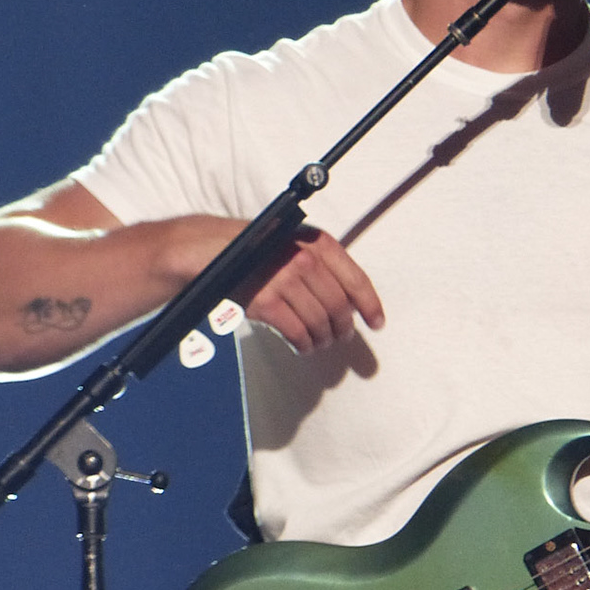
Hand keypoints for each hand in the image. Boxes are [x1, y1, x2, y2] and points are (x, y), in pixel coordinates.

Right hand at [239, 226, 384, 353]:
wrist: (212, 251)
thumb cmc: (260, 251)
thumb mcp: (298, 245)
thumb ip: (325, 267)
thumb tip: (353, 304)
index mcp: (319, 243)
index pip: (356, 280)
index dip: (370, 305)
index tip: (377, 323)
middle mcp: (305, 258)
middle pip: (339, 306)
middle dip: (343, 328)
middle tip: (341, 337)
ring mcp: (284, 279)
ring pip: (319, 322)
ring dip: (323, 339)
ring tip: (321, 342)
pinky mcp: (265, 301)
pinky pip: (296, 332)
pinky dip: (304, 344)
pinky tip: (304, 346)